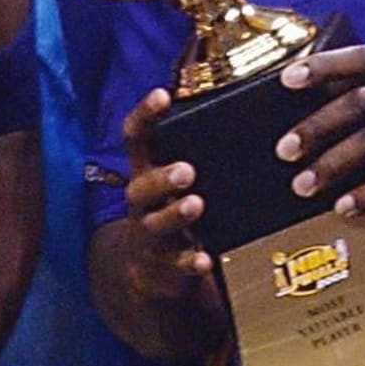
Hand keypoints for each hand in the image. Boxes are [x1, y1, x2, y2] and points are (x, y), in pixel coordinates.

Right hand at [118, 88, 218, 302]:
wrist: (150, 270)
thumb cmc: (169, 207)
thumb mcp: (170, 178)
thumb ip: (187, 147)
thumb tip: (228, 98)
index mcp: (145, 172)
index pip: (136, 139)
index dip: (145, 115)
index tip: (162, 95)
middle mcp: (142, 202)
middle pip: (142, 188)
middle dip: (162, 177)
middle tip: (187, 170)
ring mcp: (151, 235)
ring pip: (157, 225)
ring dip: (176, 214)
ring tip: (196, 204)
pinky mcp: (165, 266)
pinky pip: (177, 265)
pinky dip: (191, 262)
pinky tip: (207, 259)